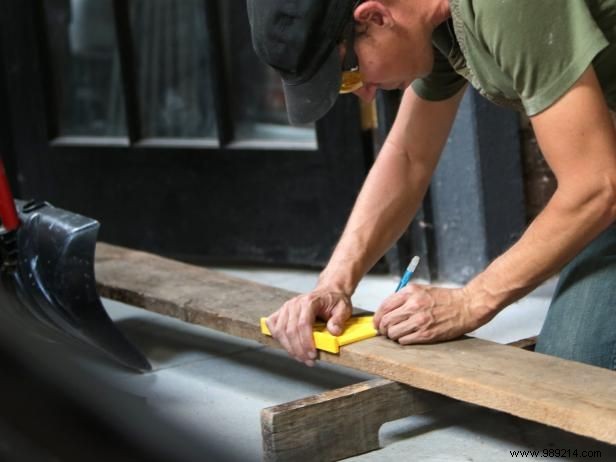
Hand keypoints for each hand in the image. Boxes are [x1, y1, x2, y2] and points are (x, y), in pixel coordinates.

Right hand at [266, 289, 351, 365]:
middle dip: (298, 349)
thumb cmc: (334, 301)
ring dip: (289, 348)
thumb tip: (334, 331)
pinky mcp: (282, 312)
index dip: (306, 342)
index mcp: (309, 301)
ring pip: (280, 331)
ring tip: (301, 357)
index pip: (303, 324)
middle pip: (290, 330)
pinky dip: (278, 338)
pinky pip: (273, 326)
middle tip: (308, 361)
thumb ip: (339, 319)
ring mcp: (286, 307)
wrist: (328, 292)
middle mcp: (295, 303)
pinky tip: (288, 346)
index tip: (312, 355)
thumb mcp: (343, 308)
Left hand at [373, 284, 493, 343]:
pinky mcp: (426, 333)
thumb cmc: (444, 298)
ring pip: (392, 333)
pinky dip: (402, 340)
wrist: (466, 306)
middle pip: (385, 321)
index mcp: (410, 292)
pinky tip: (407, 337)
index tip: (377, 323)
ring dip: (392, 336)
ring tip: (397, 335)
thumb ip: (403, 298)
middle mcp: (413, 305)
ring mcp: (419, 320)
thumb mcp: (421, 290)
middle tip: (384, 332)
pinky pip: (404, 340)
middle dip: (382, 328)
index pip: (384, 307)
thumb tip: (386, 311)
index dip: (377, 317)